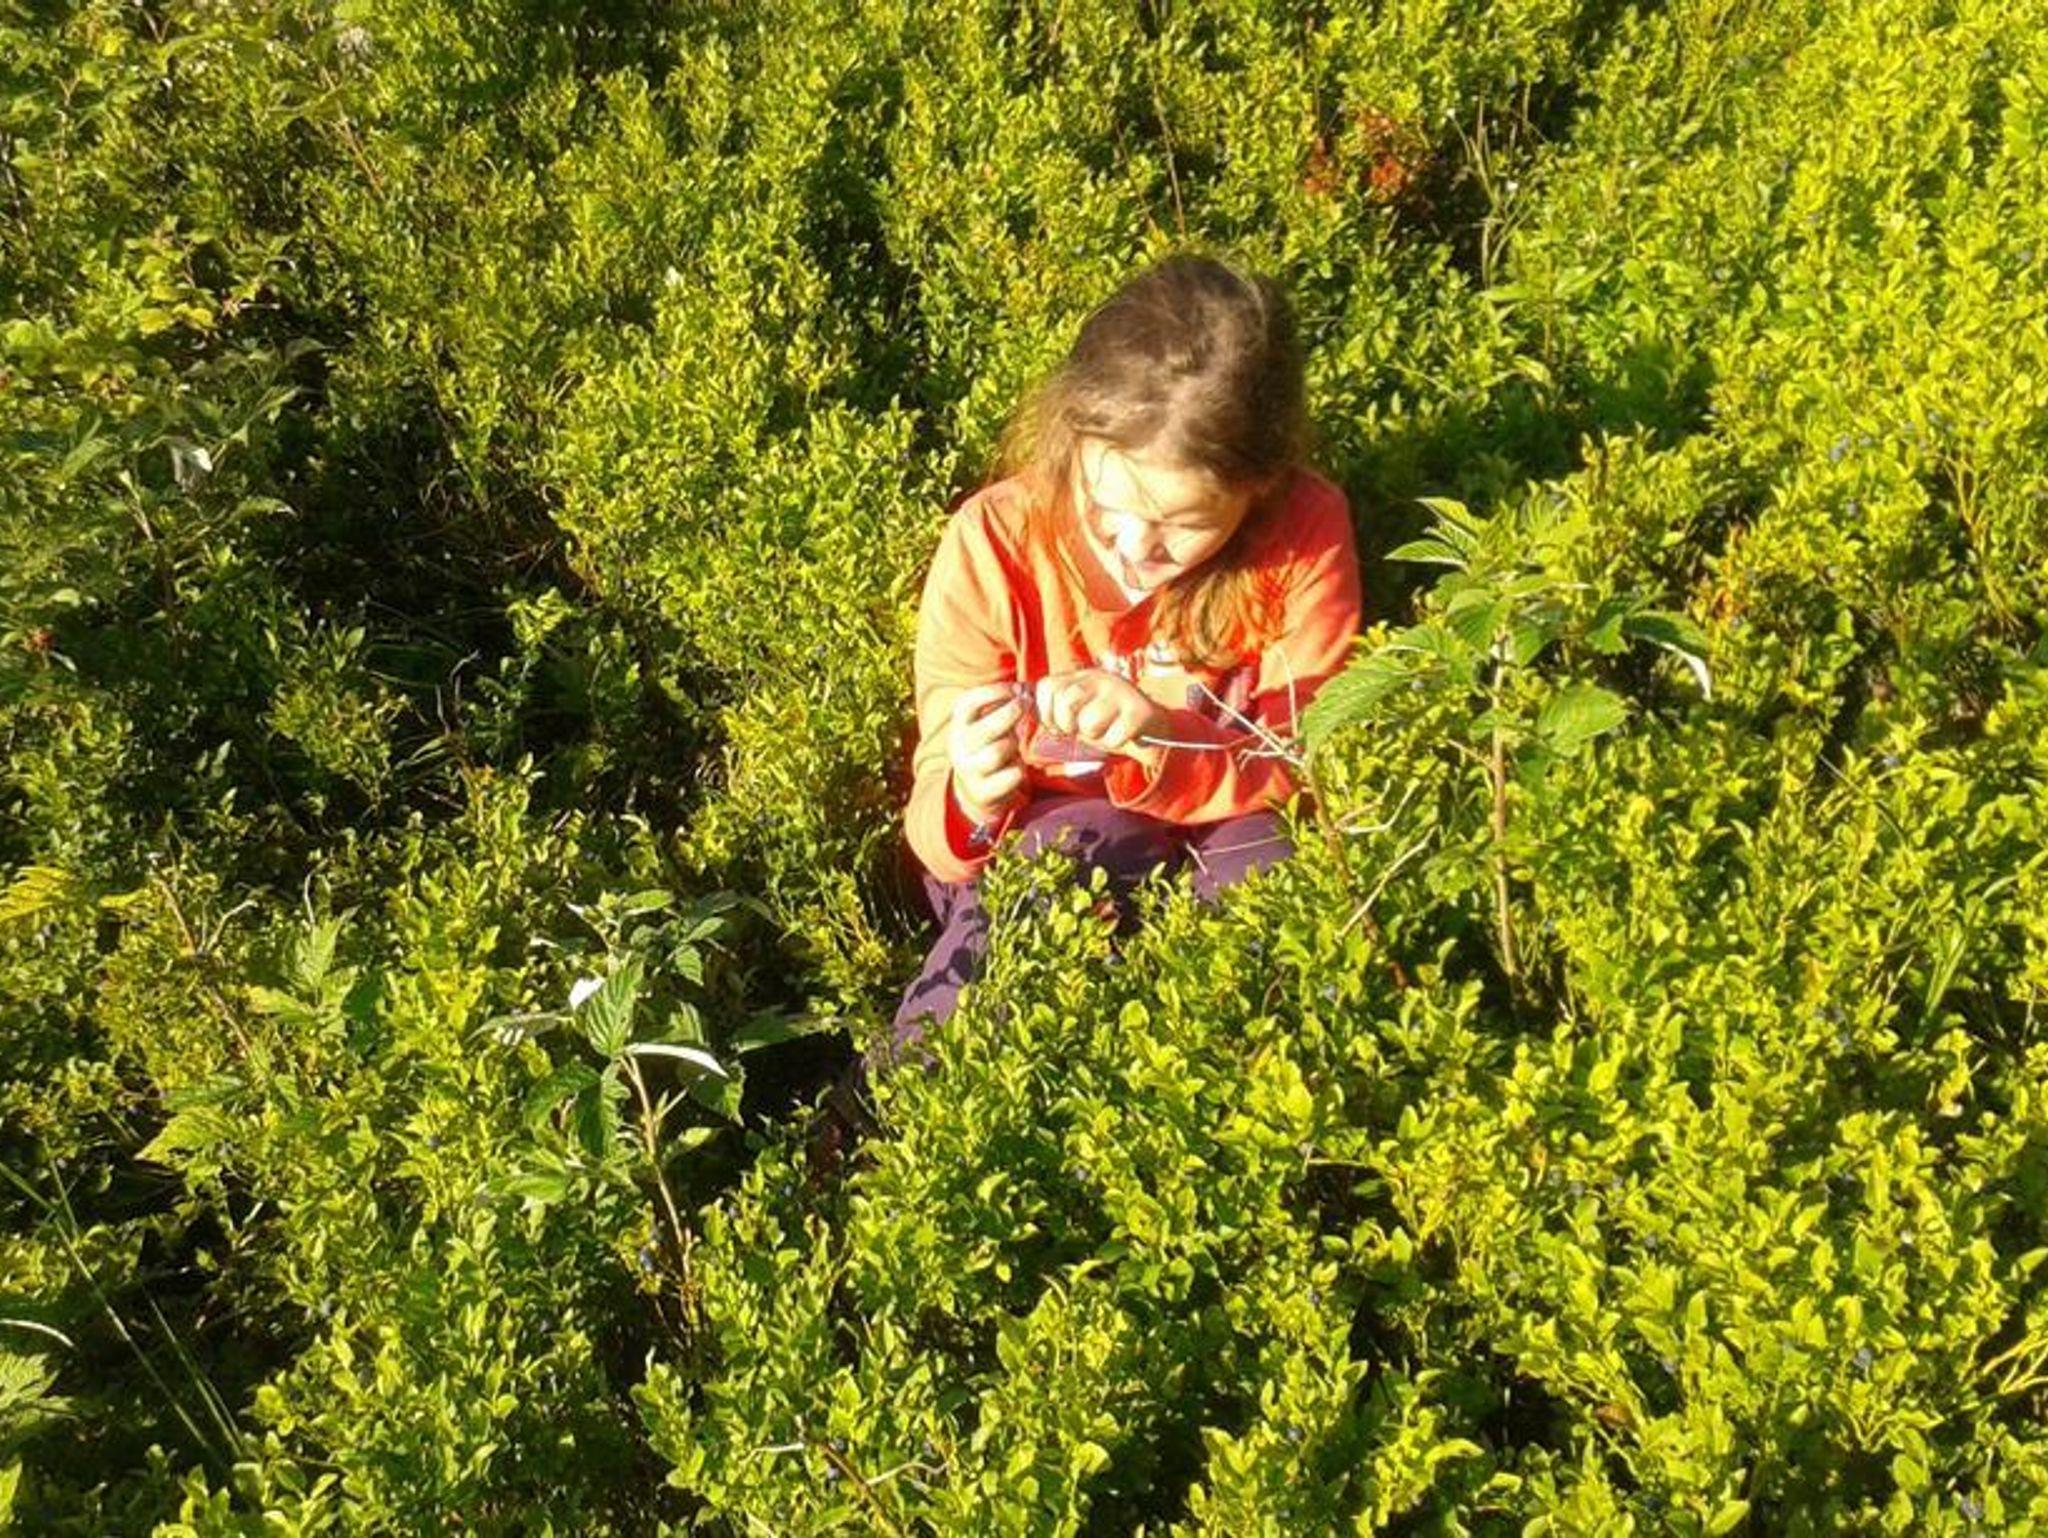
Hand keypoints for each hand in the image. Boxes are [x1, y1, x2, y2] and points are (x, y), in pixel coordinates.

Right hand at [945, 681, 1027, 824]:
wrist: (974, 789)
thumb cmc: (989, 745)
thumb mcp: (988, 723)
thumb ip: (1004, 705)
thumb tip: (1027, 689)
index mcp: (958, 725)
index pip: (968, 703)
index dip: (994, 692)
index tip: (1016, 689)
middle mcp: (959, 746)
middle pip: (988, 728)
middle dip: (1012, 712)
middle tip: (1027, 704)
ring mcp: (969, 770)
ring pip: (998, 751)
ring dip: (1014, 745)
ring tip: (1015, 746)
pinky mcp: (983, 791)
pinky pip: (1011, 775)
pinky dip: (1018, 769)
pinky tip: (1014, 768)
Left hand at [1031, 669, 1167, 759]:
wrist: (1151, 725)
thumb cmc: (1106, 720)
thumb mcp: (1077, 710)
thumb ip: (1053, 708)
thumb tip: (1023, 709)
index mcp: (1081, 675)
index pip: (1047, 688)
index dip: (1046, 713)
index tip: (1059, 724)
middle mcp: (1099, 677)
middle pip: (1066, 703)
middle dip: (1068, 726)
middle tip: (1082, 729)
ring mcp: (1121, 691)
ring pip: (1089, 723)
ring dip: (1095, 736)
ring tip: (1105, 729)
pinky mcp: (1139, 711)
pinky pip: (1112, 737)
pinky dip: (1114, 743)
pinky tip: (1122, 734)